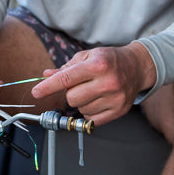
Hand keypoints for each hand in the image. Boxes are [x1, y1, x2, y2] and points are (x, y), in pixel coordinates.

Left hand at [31, 43, 155, 125]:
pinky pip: (91, 118)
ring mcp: (115, 98)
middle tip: (81, 84)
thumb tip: (46, 76)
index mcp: (98, 65)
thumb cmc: (110, 60)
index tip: (36, 92)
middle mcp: (108, 82)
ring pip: (80, 109)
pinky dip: (89, 111)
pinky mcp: (119, 111)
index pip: (66, 79)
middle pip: (71, 98)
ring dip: (81, 101)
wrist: (137, 67)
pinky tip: (98, 99)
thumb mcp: (87, 56)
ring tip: (93, 90)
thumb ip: (66, 68)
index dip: (48, 87)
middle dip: (70, 92)